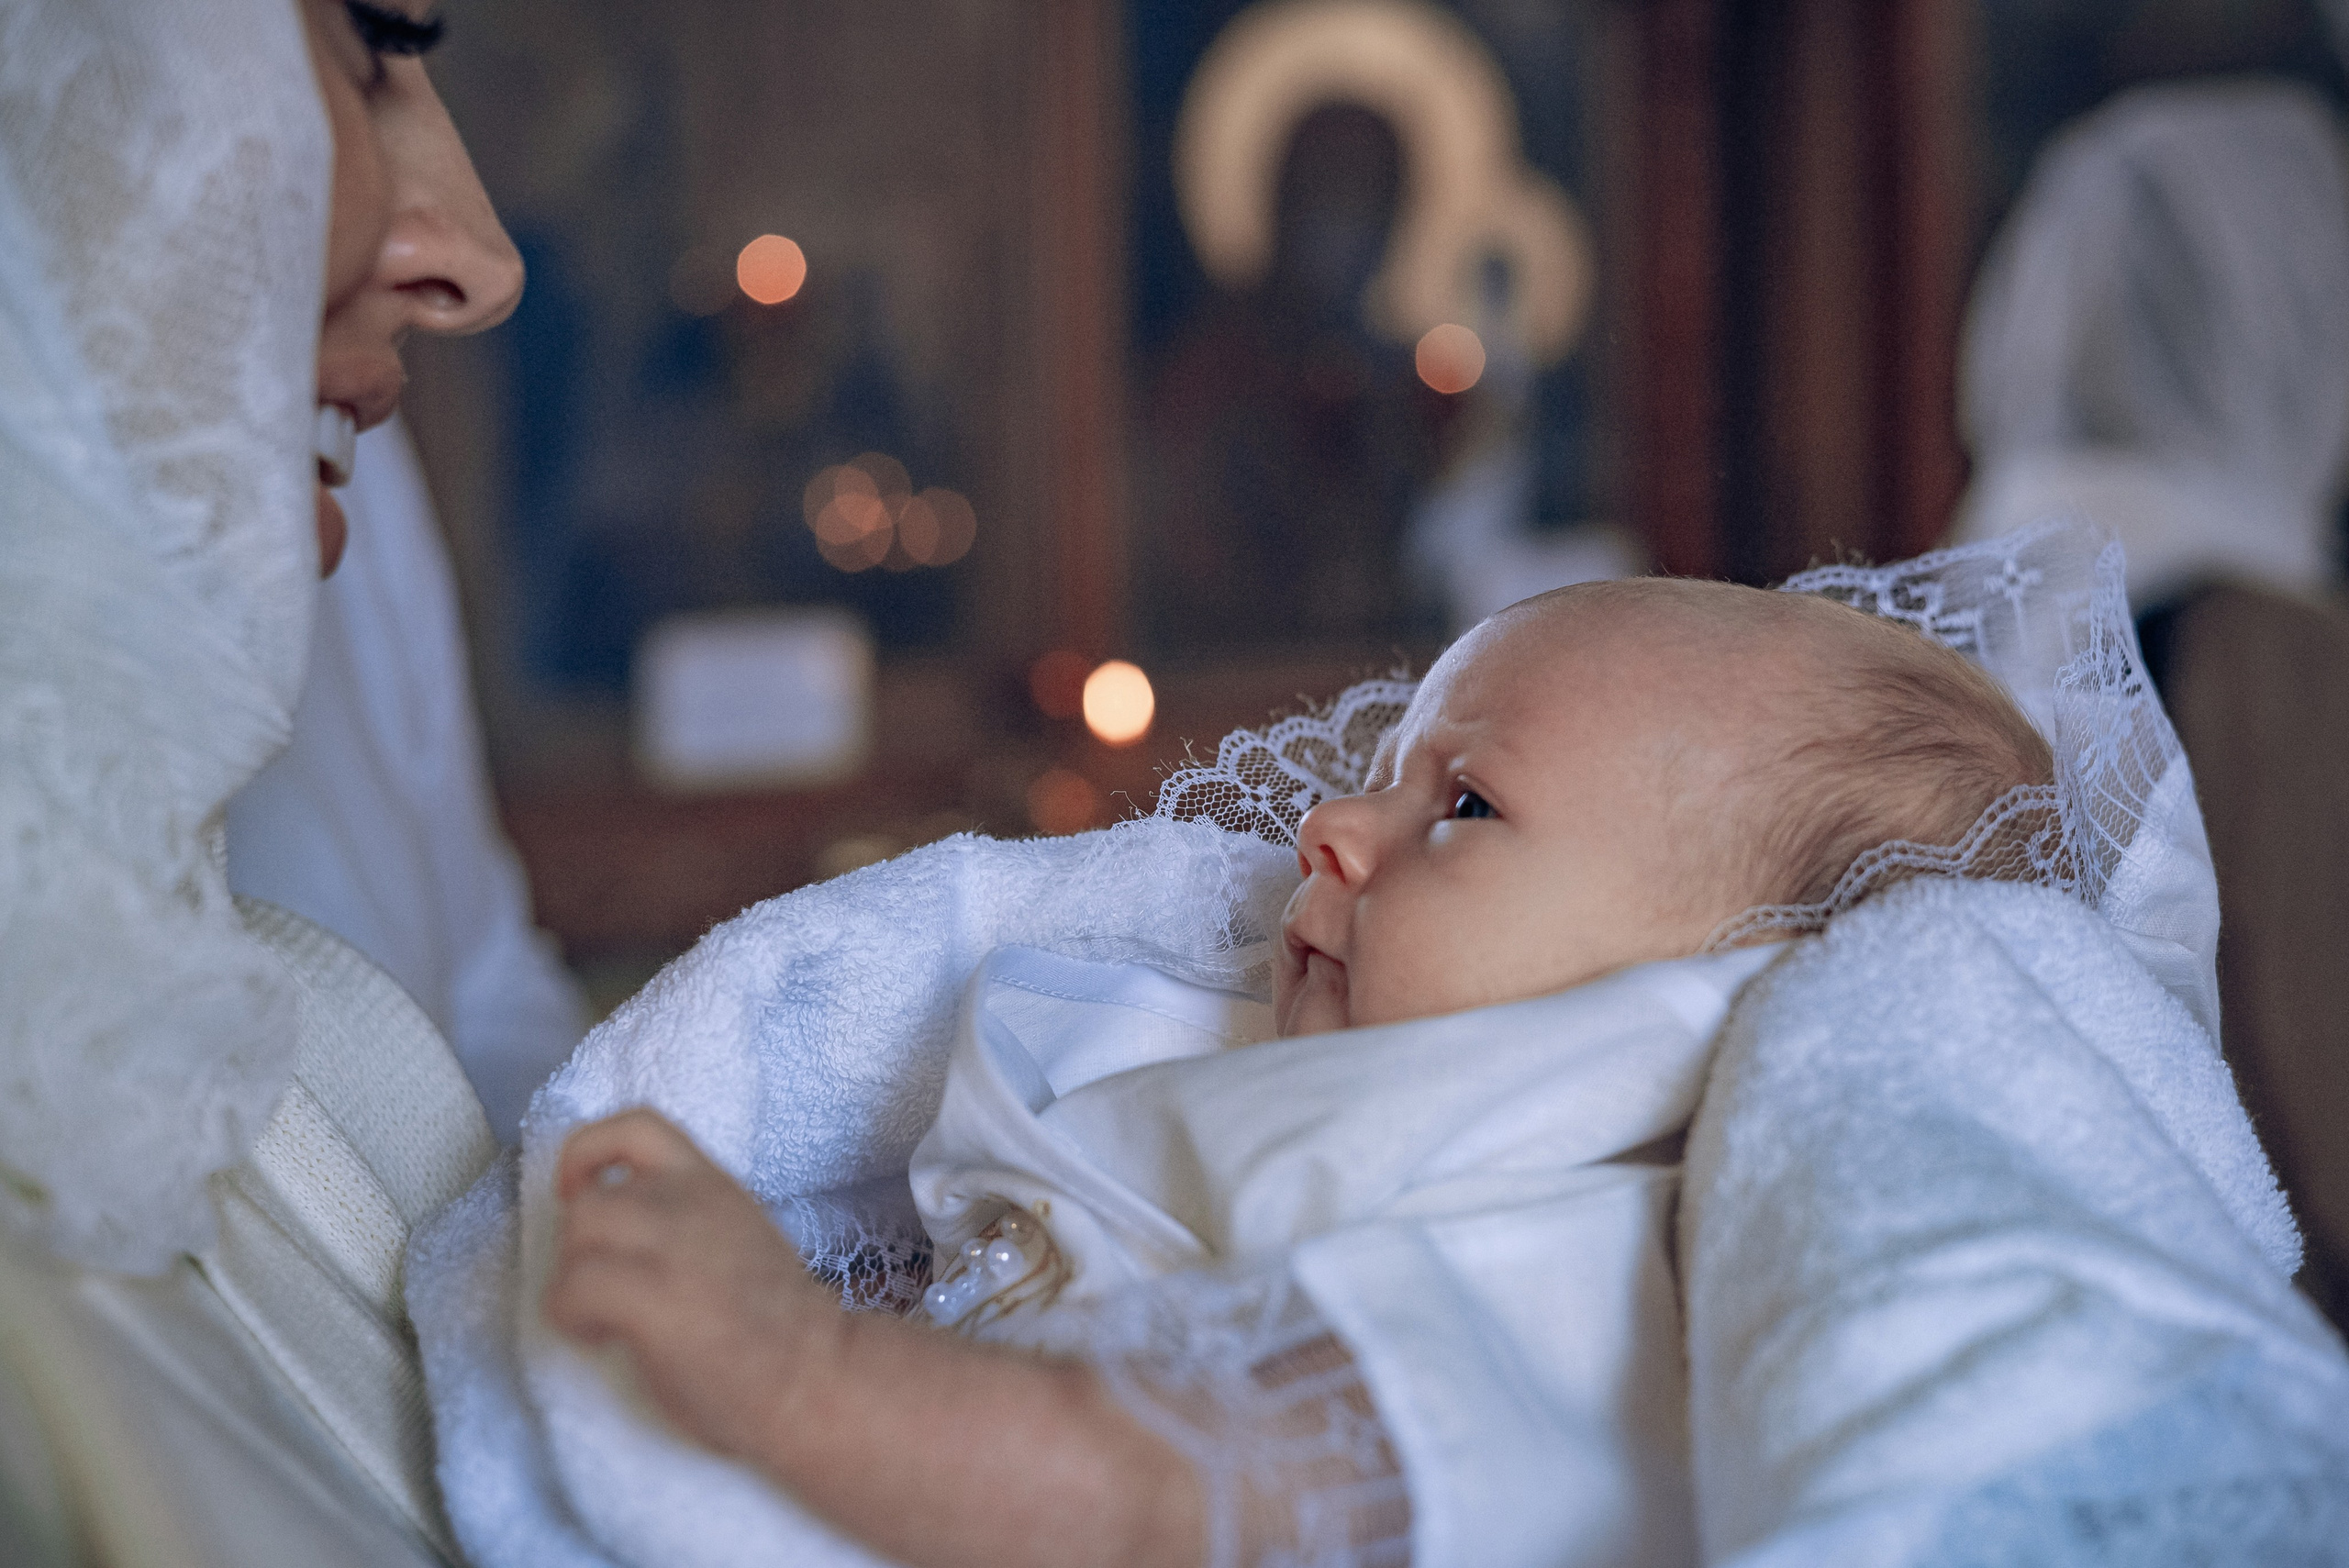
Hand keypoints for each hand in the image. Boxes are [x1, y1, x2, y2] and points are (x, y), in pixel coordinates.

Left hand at [544, 1107, 838, 1457]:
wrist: (817, 1376)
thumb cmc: (782, 1330)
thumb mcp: (738, 1239)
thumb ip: (686, 1224)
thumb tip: (620, 1245)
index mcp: (714, 1186)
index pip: (637, 1127)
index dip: (587, 1153)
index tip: (581, 1193)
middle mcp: (692, 1201)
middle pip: (591, 1197)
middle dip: (579, 1246)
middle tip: (602, 1289)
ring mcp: (673, 1246)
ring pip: (579, 1230)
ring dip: (572, 1275)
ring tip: (599, 1316)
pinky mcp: (653, 1297)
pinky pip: (573, 1286)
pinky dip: (568, 1314)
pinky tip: (600, 1339)